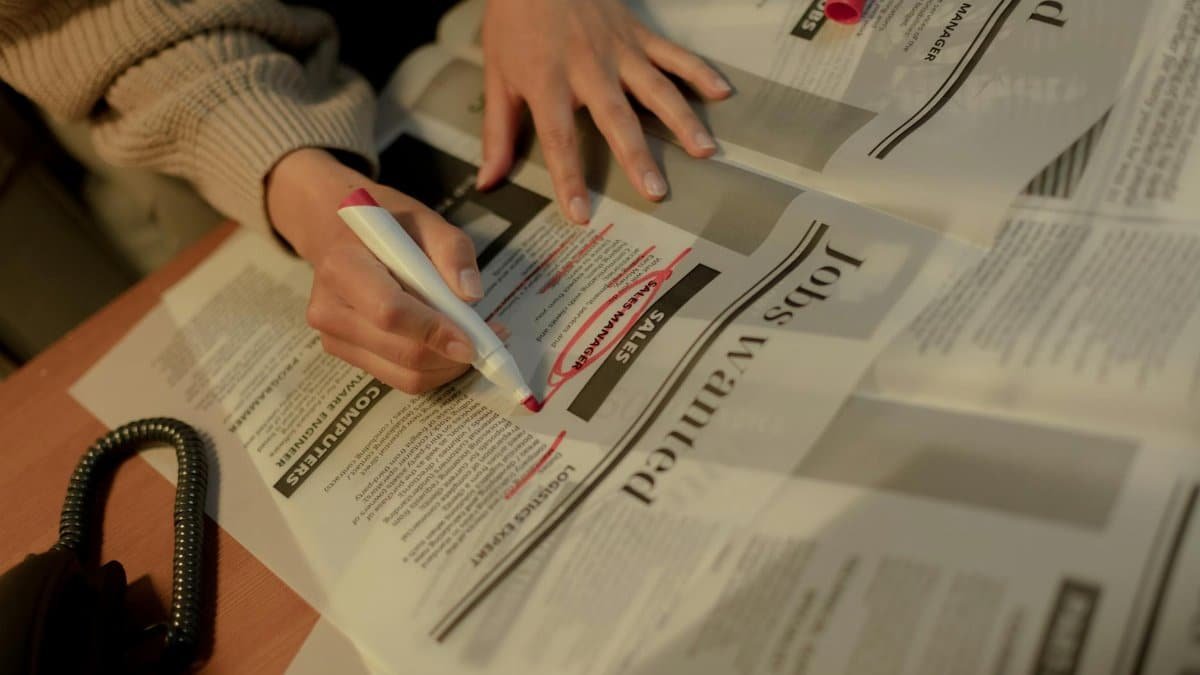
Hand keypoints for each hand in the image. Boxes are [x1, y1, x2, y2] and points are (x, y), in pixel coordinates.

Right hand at [268, 148, 507, 393]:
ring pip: (404, 376)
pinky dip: (433, 370)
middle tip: (490, 339)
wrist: (336, 233)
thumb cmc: (385, 225)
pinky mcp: (346, 356)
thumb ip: (452, 251)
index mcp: (343, 268)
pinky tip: (448, 347)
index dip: (434, 331)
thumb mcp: (423, 219)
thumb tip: (471, 296)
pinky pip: (399, 378)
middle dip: (451, 355)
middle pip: (402, 352)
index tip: (472, 341)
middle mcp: (329, 310)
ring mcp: (333, 338)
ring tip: (474, 341)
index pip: (390, 312)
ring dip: (447, 367)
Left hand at [477, 0, 731, 223]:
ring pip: (655, 88)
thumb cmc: (515, 20)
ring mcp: (618, 49)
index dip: (569, 177)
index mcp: (548, 80)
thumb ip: (498, 133)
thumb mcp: (497, 75)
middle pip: (615, 117)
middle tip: (656, 190)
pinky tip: (722, 93)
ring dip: (681, 120)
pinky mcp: (638, 34)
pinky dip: (699, 72)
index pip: (559, 138)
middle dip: (636, 156)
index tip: (580, 212)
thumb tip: (488, 181)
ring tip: (704, 151)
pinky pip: (673, 54)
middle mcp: (587, 67)